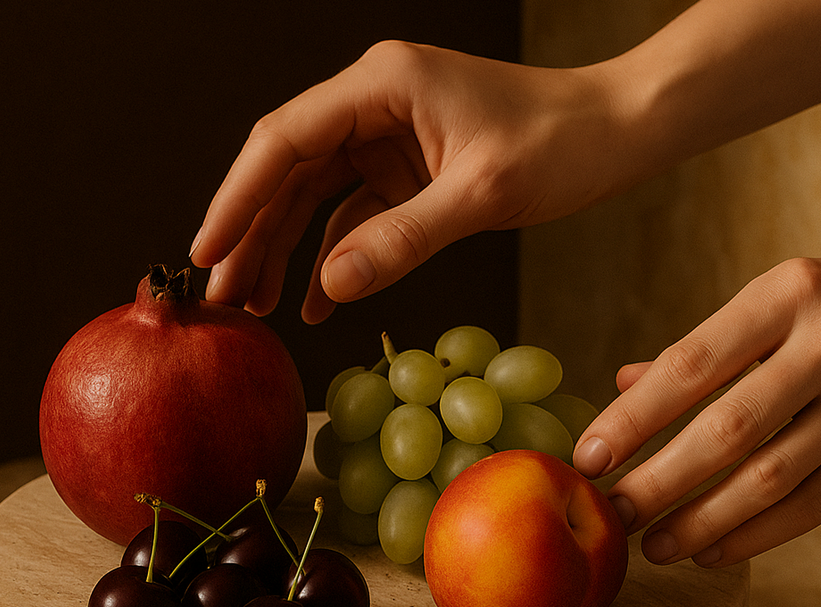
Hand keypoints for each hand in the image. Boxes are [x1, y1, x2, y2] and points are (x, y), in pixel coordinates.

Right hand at [190, 41, 638, 322]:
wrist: (614, 132)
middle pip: (287, 173)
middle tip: (224, 297)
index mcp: (381, 85)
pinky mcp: (405, 172)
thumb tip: (329, 288)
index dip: (237, 199)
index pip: (283, 141)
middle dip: (252, 236)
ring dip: (284, 252)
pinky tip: (316, 301)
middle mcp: (373, 105)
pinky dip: (334, 258)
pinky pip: (354, 218)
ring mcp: (387, 140)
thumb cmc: (560, 144)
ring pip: (313, 199)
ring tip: (257, 307)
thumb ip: (402, 240)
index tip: (206, 253)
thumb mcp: (480, 194)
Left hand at [574, 257, 820, 566]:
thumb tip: (621, 384)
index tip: (587, 461)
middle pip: (727, 430)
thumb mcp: (770, 304)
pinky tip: (712, 553)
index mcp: (787, 295)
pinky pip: (815, 504)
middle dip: (660, 482)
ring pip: (772, 477)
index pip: (689, 366)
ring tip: (655, 548)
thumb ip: (701, 349)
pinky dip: (759, 535)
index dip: (632, 420)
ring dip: (704, 522)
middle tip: (614, 516)